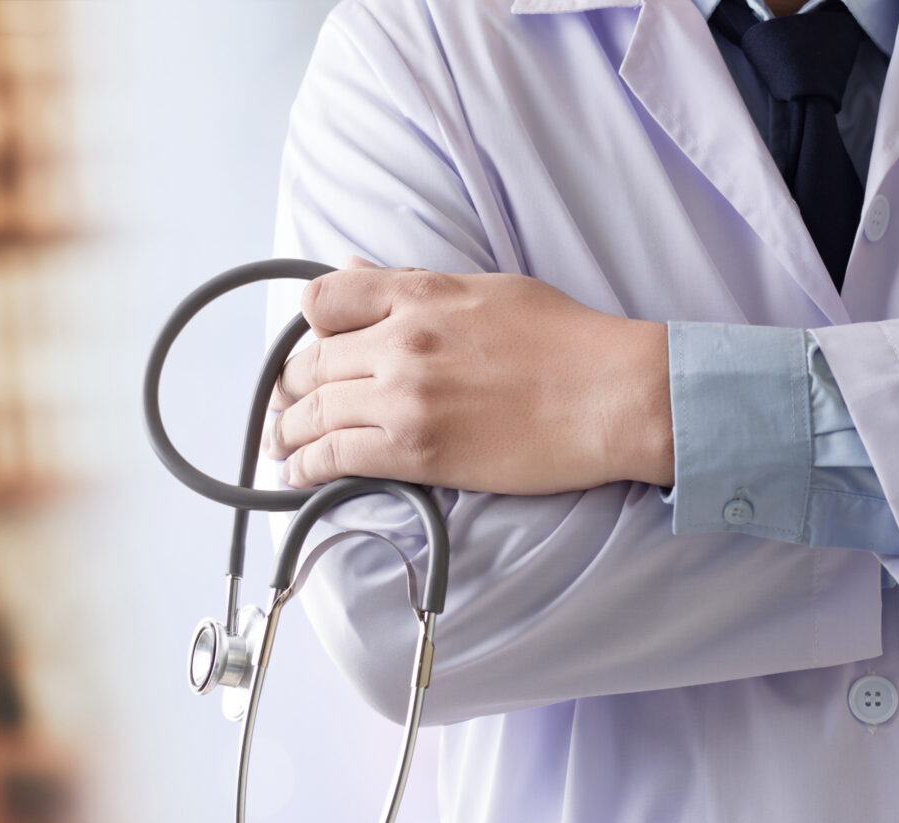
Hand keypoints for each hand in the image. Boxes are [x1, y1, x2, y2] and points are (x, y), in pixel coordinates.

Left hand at [266, 261, 671, 492]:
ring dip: (288, 433)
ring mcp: (406, 397)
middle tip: (286, 407)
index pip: (322, 300)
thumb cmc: (567, 342)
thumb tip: (353, 271)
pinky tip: (295, 475)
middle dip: (291, 389)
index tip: (312, 349)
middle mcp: (403, 341)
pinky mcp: (416, 450)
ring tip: (281, 445)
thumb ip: (413, 285)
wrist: (616, 395)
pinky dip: (304, 468)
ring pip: (312, 414)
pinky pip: (334, 458)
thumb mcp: (486, 289)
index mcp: (419, 295)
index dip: (309, 329)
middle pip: (309, 364)